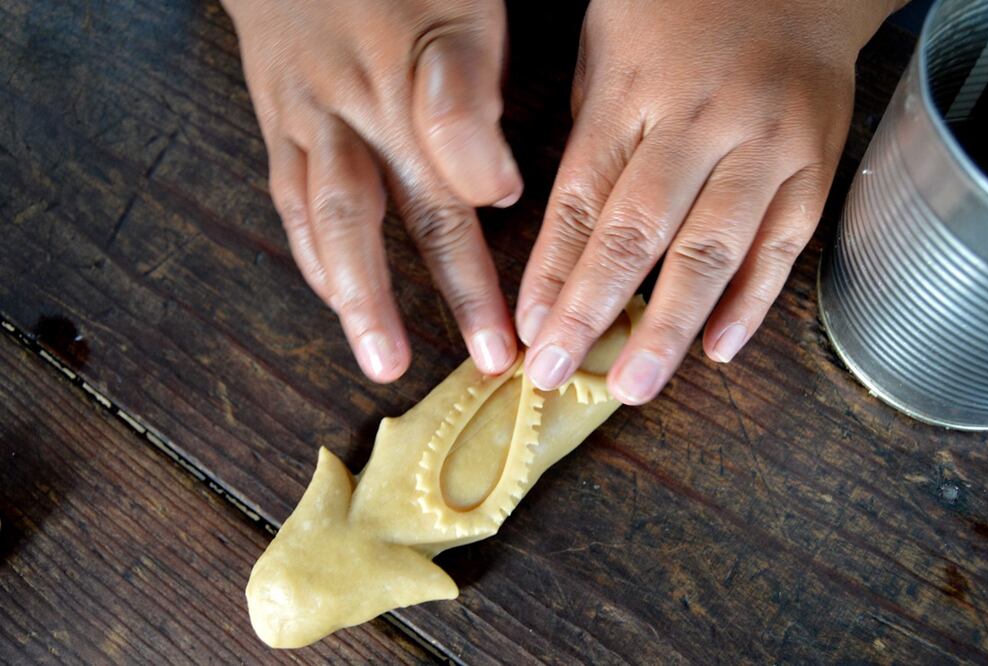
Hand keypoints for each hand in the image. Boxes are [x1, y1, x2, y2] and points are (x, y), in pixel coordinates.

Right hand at [223, 0, 521, 381]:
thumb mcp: (459, 2)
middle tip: (489, 354)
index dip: (484, 167)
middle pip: (404, 196)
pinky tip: (340, 306)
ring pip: (336, 218)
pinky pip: (294, 206)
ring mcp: (310, 119)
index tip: (509, 202)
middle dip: (451, 282)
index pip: (454, 116)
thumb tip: (498, 187)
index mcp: (417, 59)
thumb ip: (474, 87)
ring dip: (364, 298)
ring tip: (387, 362)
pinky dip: (319, 262)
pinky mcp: (278, 131)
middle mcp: (357, 99)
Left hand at [517, 0, 897, 403]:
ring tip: (633, 385)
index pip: (582, 198)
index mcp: (634, 89)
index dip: (551, 272)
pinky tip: (717, 349)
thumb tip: (570, 242)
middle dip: (592, 312)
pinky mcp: (815, 166)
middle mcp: (700, 121)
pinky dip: (750, 304)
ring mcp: (765, 146)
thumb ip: (593, 137)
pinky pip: (783, 247)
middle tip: (556, 373)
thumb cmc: (686, 11)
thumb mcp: (609, 47)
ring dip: (668, 328)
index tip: (528, 330)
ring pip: (712, 251)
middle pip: (638, 233)